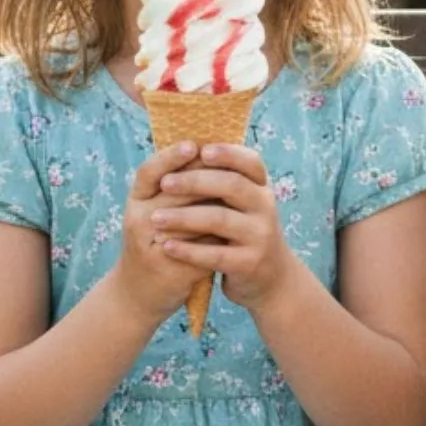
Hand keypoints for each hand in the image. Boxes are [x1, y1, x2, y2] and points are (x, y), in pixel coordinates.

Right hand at [115, 142, 220, 325]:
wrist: (141, 293)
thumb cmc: (159, 243)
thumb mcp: (160, 211)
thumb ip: (181, 187)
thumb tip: (213, 150)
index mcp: (136, 201)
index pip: (149, 171)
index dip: (170, 157)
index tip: (194, 145)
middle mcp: (137, 220)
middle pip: (173, 190)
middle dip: (205, 178)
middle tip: (230, 166)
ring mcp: (149, 246)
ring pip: (187, 218)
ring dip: (215, 207)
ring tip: (239, 196)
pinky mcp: (167, 270)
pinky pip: (198, 248)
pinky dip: (216, 238)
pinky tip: (233, 232)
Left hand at [149, 143, 297, 311]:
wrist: (269, 278)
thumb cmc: (245, 233)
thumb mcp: (245, 205)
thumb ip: (225, 181)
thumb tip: (187, 147)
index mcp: (261, 188)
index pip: (250, 162)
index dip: (227, 153)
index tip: (198, 149)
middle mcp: (266, 207)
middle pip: (232, 185)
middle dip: (195, 181)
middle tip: (164, 183)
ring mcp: (260, 236)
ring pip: (220, 219)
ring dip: (184, 217)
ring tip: (155, 218)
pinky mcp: (250, 263)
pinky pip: (215, 254)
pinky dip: (188, 250)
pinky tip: (167, 246)